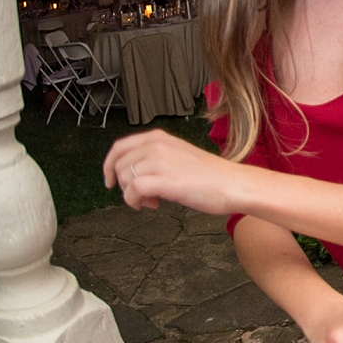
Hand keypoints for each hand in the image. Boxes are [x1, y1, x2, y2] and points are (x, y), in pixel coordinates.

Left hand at [104, 129, 239, 216]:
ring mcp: (160, 161)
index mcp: (159, 137)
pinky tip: (154, 204)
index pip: (119, 147)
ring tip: (153, 200)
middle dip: (125, 185)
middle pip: (119, 166)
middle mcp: (157, 145)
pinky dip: (136, 202)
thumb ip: (156, 157)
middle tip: (143, 195)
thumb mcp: (178, 155)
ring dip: (133, 195)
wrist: (232, 184)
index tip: (110, 180)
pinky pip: (133, 190)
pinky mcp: (164, 180)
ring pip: (125, 179)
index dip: (109, 165)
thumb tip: (134, 173)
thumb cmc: (211, 175)